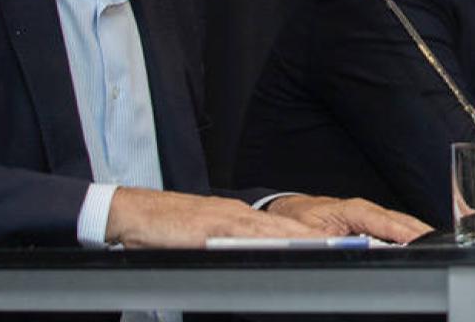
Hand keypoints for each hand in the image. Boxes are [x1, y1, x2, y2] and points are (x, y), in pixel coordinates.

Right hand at [105, 187, 324, 247]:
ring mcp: (224, 218)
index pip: (280, 228)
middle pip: (282, 227)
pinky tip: (279, 246)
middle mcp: (236, 214)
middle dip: (312, 238)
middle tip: (341, 245)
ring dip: (297, 238)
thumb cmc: (164, 228)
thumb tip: (250, 261)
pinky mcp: (208, 226)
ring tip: (322, 246)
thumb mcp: (203, 237)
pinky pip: (243, 234)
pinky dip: (265, 239)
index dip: (306, 238)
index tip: (331, 245)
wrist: (133, 213)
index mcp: (236, 218)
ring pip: (269, 229)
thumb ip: (227, 245)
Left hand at [265, 194, 431, 243]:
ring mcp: (367, 215)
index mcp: (352, 209)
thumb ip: (325, 241)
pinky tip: (416, 241)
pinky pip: (391, 227)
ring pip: (398, 223)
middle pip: (398, 220)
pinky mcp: (367, 222)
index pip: (383, 221)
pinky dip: (406, 233)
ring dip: (415, 231)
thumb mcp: (307, 232)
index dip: (401, 231)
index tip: (417, 239)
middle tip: (438, 242)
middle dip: (418, 230)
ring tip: (433, 242)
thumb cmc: (297, 218)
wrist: (288, 211)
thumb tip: (339, 247)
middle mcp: (363, 210)